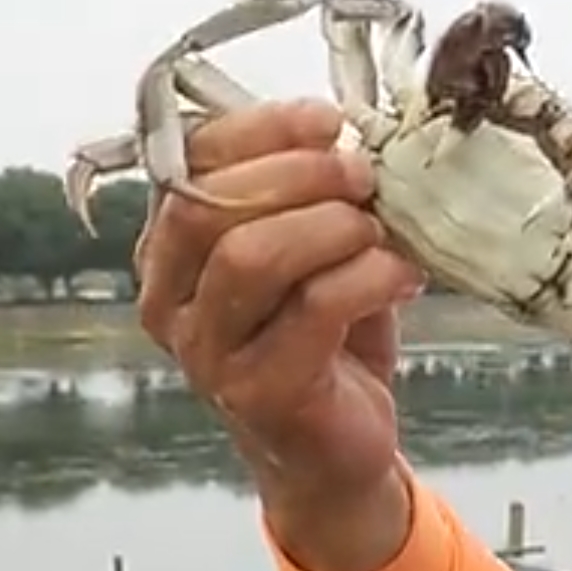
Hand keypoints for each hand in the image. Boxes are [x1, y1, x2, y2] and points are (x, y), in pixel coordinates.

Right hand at [134, 100, 425, 570]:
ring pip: (250, 257)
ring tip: (380, 229)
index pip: (186, 165)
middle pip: (208, 209)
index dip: (257, 130)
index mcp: (168, 250)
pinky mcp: (260, 392)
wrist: (337, 449)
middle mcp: (168, 301)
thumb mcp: (310, 251)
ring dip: (331, 227)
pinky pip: (313, 310)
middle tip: (364, 175)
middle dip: (297, 175)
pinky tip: (403, 276)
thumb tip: (348, 132)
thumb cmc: (324, 337)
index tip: (327, 121)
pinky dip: (368, 277)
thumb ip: (309, 194)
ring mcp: (207, 352)